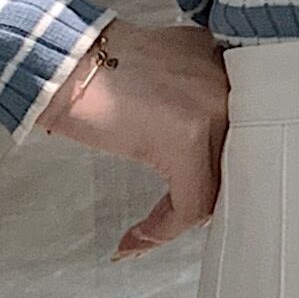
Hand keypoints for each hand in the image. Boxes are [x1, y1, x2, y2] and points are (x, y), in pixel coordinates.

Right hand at [42, 23, 229, 254]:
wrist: (59, 59)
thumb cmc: (93, 69)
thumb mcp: (161, 74)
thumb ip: (190, 102)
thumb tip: (202, 146)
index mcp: (225, 62)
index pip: (239, 135)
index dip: (211, 172)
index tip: (182, 193)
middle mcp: (228, 82)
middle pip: (232, 163)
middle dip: (199, 198)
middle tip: (165, 220)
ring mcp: (212, 109)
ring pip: (213, 187)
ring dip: (177, 218)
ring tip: (146, 234)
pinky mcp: (189, 138)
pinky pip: (190, 202)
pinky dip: (163, 228)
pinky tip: (136, 238)